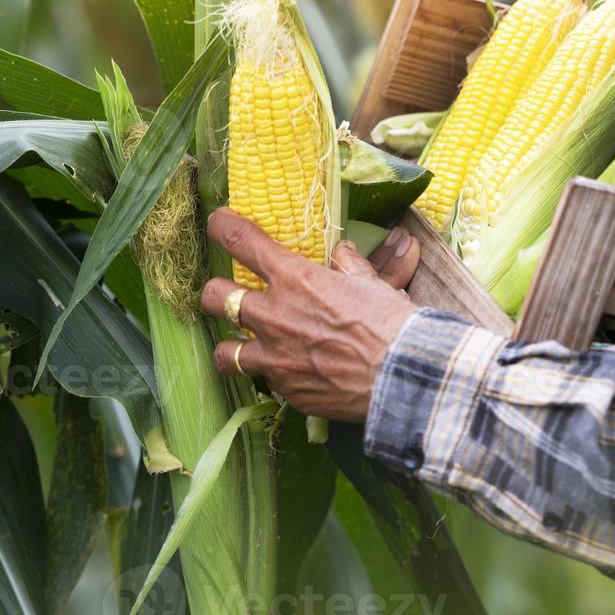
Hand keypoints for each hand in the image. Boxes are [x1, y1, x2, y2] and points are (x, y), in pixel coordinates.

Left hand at [200, 208, 419, 421]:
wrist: (401, 374)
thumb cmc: (390, 321)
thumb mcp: (370, 282)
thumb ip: (348, 267)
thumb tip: (341, 254)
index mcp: (295, 278)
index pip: (240, 241)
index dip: (222, 228)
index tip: (218, 224)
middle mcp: (274, 315)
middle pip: (214, 297)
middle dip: (215, 293)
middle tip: (224, 295)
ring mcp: (275, 357)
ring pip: (224, 352)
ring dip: (230, 346)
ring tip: (240, 346)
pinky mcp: (287, 390)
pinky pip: (265, 381)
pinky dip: (273, 374)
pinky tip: (289, 372)